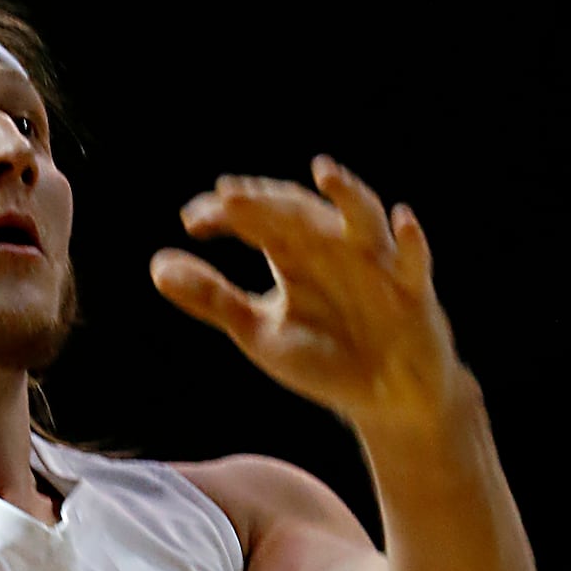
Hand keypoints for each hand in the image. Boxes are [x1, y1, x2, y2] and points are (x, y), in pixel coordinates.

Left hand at [151, 157, 463, 433]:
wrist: (386, 399)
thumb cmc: (324, 357)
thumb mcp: (260, 331)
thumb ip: (213, 298)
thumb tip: (156, 266)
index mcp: (294, 252)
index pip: (255, 219)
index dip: (225, 214)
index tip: (192, 220)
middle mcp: (333, 246)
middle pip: (299, 211)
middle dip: (268, 202)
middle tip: (231, 197)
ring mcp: (375, 264)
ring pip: (362, 217)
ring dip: (347, 193)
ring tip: (325, 171)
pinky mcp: (412, 291)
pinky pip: (414, 261)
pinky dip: (411, 241)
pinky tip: (402, 221)